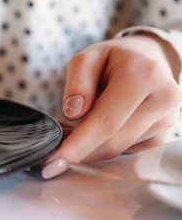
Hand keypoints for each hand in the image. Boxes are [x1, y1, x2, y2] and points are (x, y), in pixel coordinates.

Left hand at [43, 34, 181, 178]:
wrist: (148, 58)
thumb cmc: (114, 59)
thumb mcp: (88, 57)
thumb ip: (77, 82)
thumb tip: (74, 113)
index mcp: (143, 75)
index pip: (106, 121)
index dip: (78, 145)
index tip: (54, 161)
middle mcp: (162, 98)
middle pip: (113, 142)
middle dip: (79, 151)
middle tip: (53, 152)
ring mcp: (167, 119)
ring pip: (118, 149)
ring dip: (90, 148)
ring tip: (74, 129)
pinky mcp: (164, 134)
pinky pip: (127, 151)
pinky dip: (104, 147)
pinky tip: (94, 133)